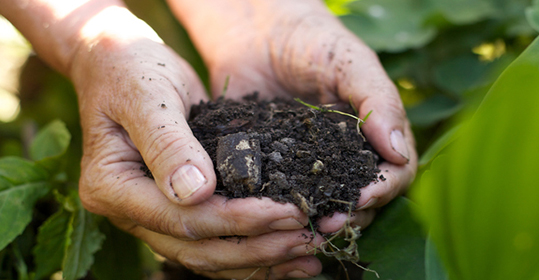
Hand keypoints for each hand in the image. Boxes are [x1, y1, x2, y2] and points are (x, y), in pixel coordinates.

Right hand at [70, 6, 324, 278]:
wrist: (119, 62)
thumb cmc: (130, 69)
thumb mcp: (148, 95)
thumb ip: (168, 143)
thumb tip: (196, 192)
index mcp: (112, 188)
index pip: (182, 219)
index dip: (238, 221)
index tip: (287, 212)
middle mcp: (129, 213)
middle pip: (199, 249)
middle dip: (258, 248)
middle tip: (308, 239)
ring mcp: (152, 216)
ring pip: (209, 256)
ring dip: (261, 260)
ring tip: (309, 257)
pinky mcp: (178, 209)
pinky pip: (215, 241)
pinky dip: (253, 252)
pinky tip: (290, 254)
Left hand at [168, 0, 417, 276]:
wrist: (257, 32)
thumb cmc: (314, 41)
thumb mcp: (351, 64)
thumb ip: (379, 103)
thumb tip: (398, 153)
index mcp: (376, 136)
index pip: (395, 174)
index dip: (383, 191)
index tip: (360, 198)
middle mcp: (348, 157)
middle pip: (363, 200)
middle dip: (349, 215)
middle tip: (326, 224)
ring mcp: (312, 166)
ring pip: (326, 206)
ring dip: (317, 221)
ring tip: (301, 228)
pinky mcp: (276, 169)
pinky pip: (284, 196)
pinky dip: (281, 211)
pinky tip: (269, 218)